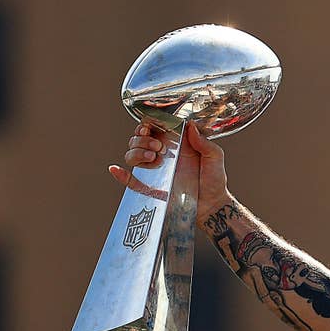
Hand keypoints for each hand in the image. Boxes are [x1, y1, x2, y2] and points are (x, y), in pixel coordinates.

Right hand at [108, 121, 230, 223]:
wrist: (212, 206)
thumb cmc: (215, 181)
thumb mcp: (214, 157)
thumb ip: (204, 142)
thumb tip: (189, 125)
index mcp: (174, 144)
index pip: (152, 129)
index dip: (146, 124)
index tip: (149, 126)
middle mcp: (161, 155)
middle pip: (137, 140)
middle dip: (143, 139)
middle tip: (158, 147)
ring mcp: (154, 171)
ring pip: (132, 156)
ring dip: (137, 152)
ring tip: (154, 158)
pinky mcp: (151, 187)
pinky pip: (130, 181)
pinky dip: (120, 175)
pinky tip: (115, 169)